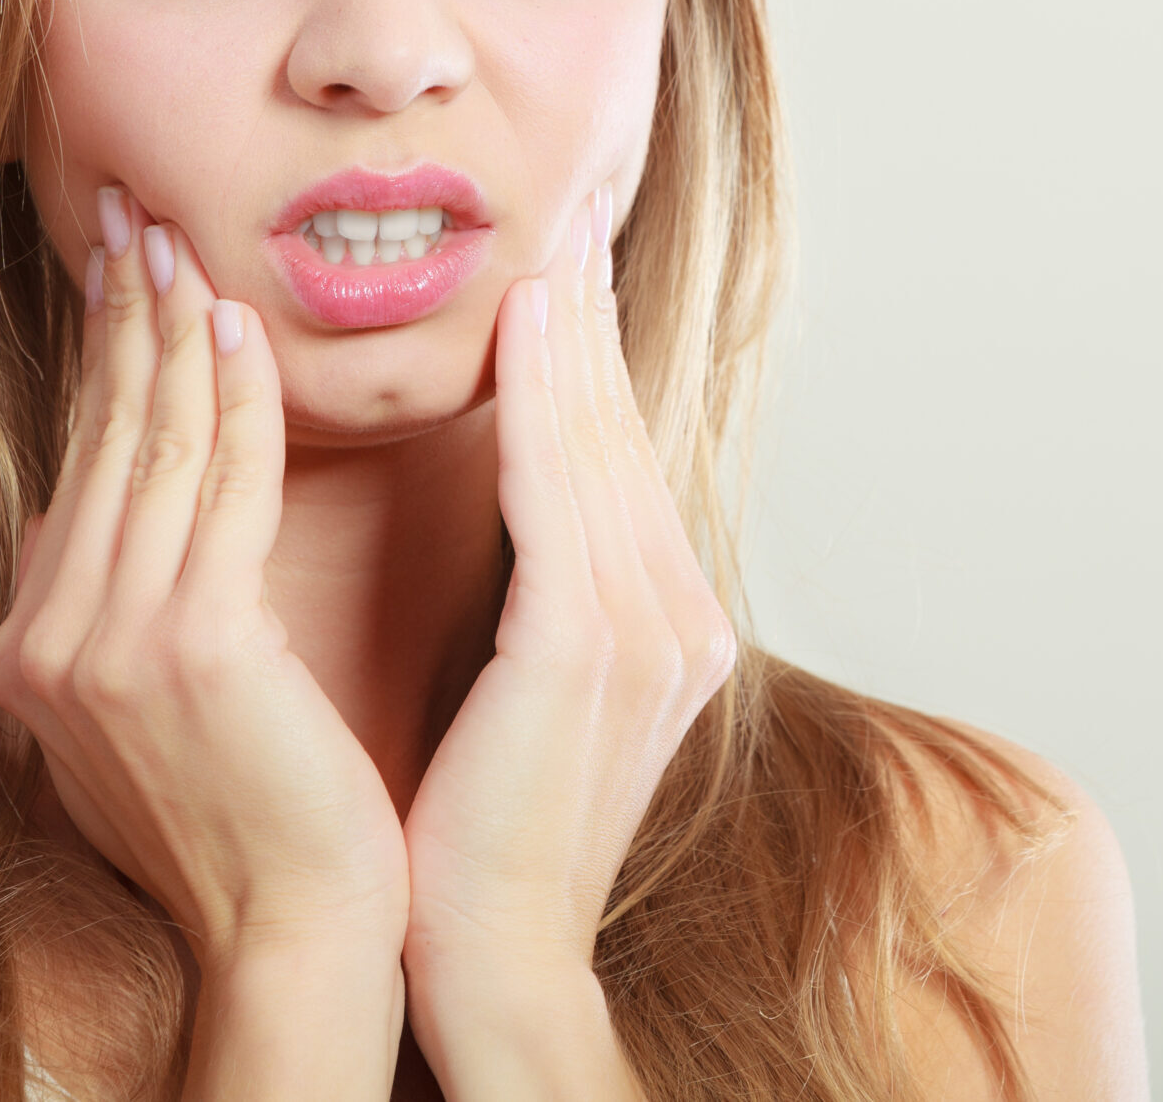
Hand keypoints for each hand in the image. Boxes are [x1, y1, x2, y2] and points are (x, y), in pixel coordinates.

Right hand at [0, 189, 409, 975]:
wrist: (296, 928)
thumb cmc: (248, 811)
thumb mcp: (142, 708)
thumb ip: (107, 608)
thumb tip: (78, 514)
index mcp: (38, 645)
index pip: (79, 466)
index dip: (97, 361)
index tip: (118, 273)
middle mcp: (49, 637)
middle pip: (99, 439)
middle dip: (119, 317)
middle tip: (134, 215)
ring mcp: (106, 643)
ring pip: (150, 447)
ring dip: (168, 332)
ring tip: (179, 242)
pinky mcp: (188, 647)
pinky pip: (217, 489)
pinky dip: (229, 399)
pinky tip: (239, 326)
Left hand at [401, 185, 734, 1014]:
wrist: (488, 950)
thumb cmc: (485, 817)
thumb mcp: (531, 684)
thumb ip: (549, 586)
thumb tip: (524, 504)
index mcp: (665, 617)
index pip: (622, 455)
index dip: (597, 354)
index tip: (565, 269)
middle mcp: (677, 609)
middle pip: (624, 428)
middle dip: (595, 317)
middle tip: (569, 213)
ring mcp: (646, 628)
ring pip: (598, 441)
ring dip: (570, 330)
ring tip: (547, 236)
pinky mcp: (586, 646)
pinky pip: (560, 489)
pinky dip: (543, 396)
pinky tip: (525, 321)